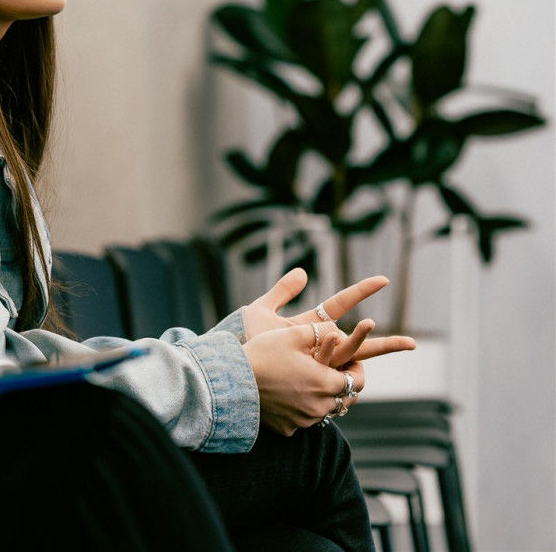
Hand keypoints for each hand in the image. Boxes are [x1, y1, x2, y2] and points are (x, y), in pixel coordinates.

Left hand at [242, 268, 414, 360]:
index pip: (341, 304)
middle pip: (359, 343)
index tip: (383, 279)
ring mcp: (317, 362)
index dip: (361, 291)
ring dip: (360, 339)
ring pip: (349, 355)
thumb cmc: (244, 339)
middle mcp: (319, 346)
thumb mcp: (261, 310)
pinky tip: (336, 340)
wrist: (231, 365)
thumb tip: (302, 271)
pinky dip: (334, 352)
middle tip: (412, 344)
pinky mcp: (309, 374)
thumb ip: (282, 290)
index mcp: (311, 325)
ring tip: (369, 323)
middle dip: (386, 343)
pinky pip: (330, 365)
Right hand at [245, 324, 368, 435]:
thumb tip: (339, 331)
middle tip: (334, 372)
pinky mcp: (288, 428)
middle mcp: (319, 406)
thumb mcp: (292, 334)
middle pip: (345, 400)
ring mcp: (304, 420)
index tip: (352, 362)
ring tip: (312, 383)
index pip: (358, 382)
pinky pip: (303, 421)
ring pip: (325, 411)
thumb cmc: (263, 354)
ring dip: (324, 398)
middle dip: (343, 385)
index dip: (358, 370)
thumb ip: (320, 330)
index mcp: (326, 383)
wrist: (232, 381)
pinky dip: (302, 410)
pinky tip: (292, 397)